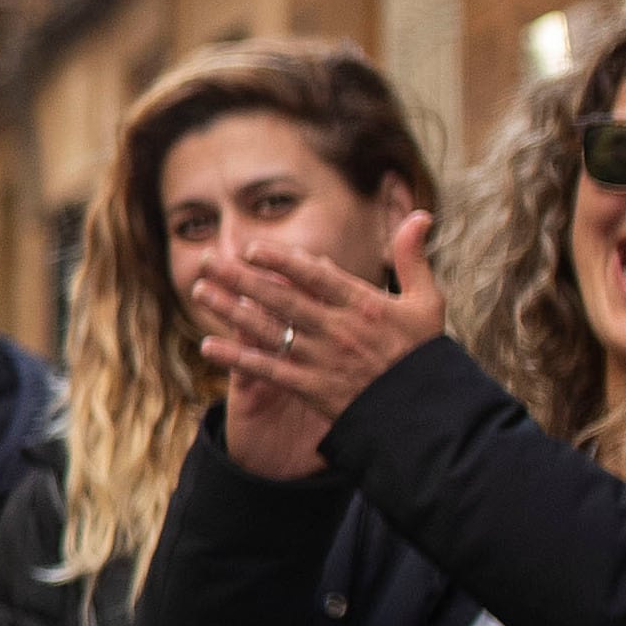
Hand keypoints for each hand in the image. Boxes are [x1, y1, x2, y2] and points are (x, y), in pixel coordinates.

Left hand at [192, 209, 444, 480]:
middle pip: (281, 298)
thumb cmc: (422, 352)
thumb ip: (413, 258)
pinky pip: (268, 369)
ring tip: (200, 292)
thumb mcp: (426, 301)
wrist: (424, 410)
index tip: (252, 248)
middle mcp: (338, 329)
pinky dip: (237, 357)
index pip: (316, 277)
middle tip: (206, 260)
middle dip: (240, 278)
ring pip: (268, 330)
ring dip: (230, 310)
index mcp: (364, 305)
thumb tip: (420, 214)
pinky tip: (208, 346)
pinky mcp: (312, 388)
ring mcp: (322, 359)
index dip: (283, 262)